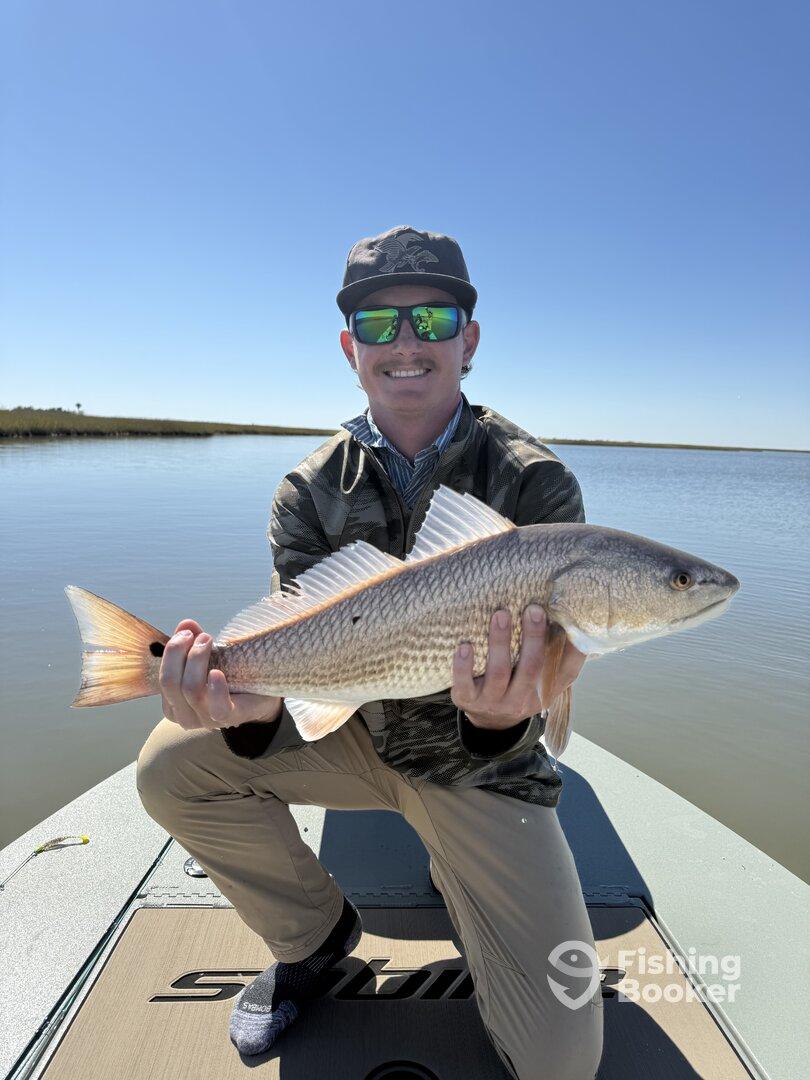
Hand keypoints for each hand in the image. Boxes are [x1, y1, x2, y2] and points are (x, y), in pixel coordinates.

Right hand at [159, 618, 282, 730]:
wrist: (260, 695)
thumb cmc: (228, 676)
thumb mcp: (207, 658)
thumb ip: (193, 642)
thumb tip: (185, 624)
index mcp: (173, 703)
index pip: (162, 677)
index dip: (171, 651)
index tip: (186, 633)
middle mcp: (184, 716)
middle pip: (169, 682)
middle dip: (178, 652)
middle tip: (198, 635)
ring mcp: (206, 719)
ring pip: (191, 690)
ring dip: (197, 659)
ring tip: (208, 640)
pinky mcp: (230, 718)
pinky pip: (218, 708)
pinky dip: (216, 689)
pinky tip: (217, 672)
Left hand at [451, 606, 585, 729]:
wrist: (490, 722)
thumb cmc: (520, 687)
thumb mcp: (543, 681)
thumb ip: (557, 657)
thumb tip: (575, 620)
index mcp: (545, 693)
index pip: (566, 673)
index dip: (572, 650)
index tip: (570, 621)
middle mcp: (522, 699)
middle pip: (531, 668)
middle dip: (533, 638)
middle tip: (533, 609)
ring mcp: (494, 702)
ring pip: (498, 673)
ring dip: (500, 642)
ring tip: (501, 614)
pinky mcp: (467, 701)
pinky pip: (464, 684)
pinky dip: (464, 665)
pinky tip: (464, 646)